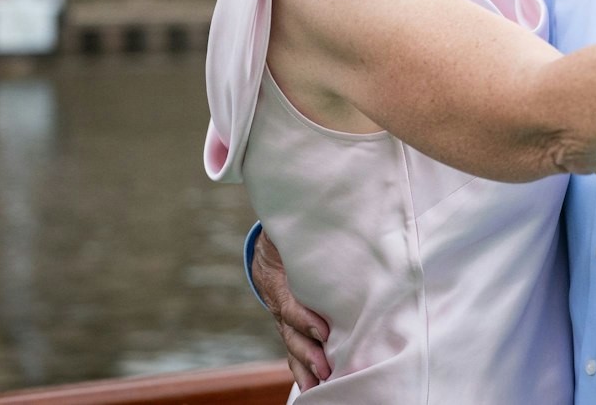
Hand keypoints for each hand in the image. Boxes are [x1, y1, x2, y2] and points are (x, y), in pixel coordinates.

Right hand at [252, 228, 331, 390]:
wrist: (269, 243)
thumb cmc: (287, 234)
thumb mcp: (287, 229)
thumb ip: (301, 227)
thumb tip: (322, 209)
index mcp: (277, 280)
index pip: (290, 305)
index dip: (305, 318)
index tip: (323, 330)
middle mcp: (278, 303)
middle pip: (291, 333)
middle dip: (308, 351)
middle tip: (327, 366)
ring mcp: (283, 318)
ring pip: (292, 346)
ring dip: (307, 366)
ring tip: (322, 384)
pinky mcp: (290, 326)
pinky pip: (294, 349)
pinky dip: (303, 368)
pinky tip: (316, 386)